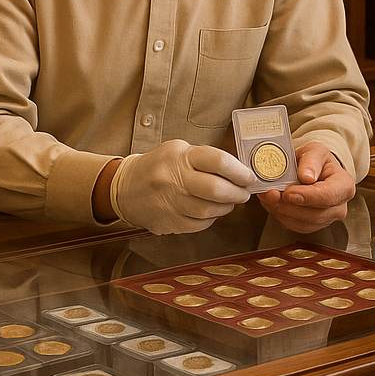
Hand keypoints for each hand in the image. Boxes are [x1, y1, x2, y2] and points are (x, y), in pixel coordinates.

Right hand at [109, 139, 253, 234]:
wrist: (125, 188)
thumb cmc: (159, 166)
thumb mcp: (179, 151)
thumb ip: (206, 158)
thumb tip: (239, 171)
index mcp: (180, 156)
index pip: (218, 161)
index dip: (239, 171)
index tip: (249, 177)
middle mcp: (174, 179)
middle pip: (216, 190)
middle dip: (237, 193)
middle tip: (244, 193)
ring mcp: (170, 203)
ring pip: (209, 210)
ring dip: (226, 207)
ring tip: (230, 202)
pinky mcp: (169, 222)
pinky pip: (199, 224)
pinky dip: (211, 218)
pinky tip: (212, 211)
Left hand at [257, 142, 354, 232]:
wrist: (313, 170)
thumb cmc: (317, 161)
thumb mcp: (315, 151)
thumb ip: (311, 161)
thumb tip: (306, 176)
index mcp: (344, 186)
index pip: (328, 196)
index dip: (307, 197)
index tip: (288, 192)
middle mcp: (339, 207)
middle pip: (314, 214)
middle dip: (289, 206)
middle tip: (271, 193)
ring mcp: (326, 219)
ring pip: (302, 224)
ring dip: (282, 211)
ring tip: (269, 196)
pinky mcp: (312, 226)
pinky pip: (295, 226)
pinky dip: (281, 216)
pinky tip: (273, 203)